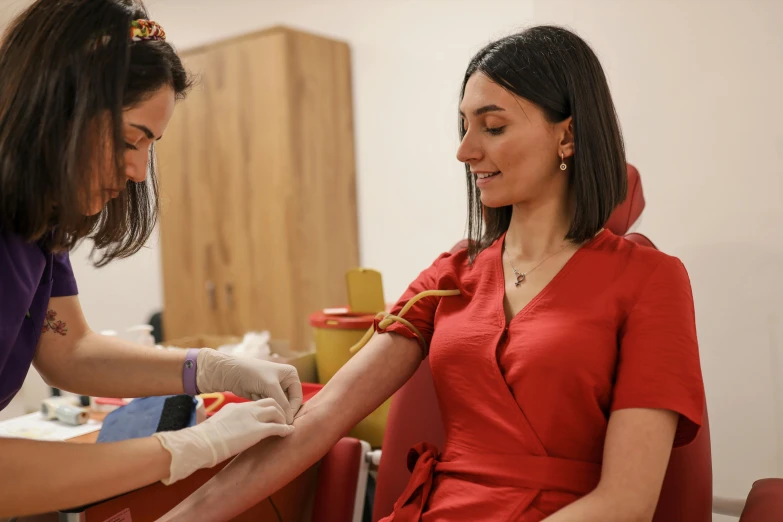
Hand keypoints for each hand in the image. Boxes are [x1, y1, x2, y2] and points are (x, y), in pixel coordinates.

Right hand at [153, 398, 293, 484]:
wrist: (201, 442)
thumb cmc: (203, 439)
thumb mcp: (215, 426)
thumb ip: (224, 426)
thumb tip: (223, 434)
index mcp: (235, 407)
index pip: (255, 404)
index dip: (264, 409)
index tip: (269, 416)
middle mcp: (246, 409)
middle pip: (270, 401)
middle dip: (278, 409)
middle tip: (282, 419)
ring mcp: (253, 418)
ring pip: (276, 410)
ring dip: (283, 418)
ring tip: (286, 426)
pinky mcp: (257, 430)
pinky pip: (277, 427)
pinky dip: (285, 429)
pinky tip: (289, 433)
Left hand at [196, 349, 302, 423]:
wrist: (230, 372)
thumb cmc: (252, 373)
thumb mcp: (270, 386)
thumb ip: (282, 403)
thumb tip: (290, 421)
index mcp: (291, 375)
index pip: (296, 397)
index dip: (292, 410)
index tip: (286, 423)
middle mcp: (285, 381)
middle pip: (289, 403)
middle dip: (281, 411)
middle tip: (276, 423)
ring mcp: (274, 389)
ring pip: (278, 406)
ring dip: (272, 410)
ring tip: (265, 414)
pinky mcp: (264, 395)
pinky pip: (269, 406)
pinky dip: (264, 408)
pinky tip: (258, 409)